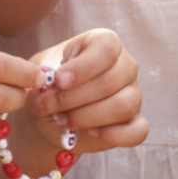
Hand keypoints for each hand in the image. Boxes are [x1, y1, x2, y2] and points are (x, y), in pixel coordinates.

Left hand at [29, 29, 147, 150]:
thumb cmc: (47, 85)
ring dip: (87, 117)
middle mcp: (125, 66)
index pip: (107, 48)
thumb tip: (49, 82)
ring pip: (124, 106)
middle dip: (74, 98)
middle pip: (112, 80)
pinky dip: (113, 135)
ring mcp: (134, 94)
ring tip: (62, 120)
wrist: (49, 113)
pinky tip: (89, 133)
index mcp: (105, 43)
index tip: (58, 81)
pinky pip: (137, 131)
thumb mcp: (40, 73)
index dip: (83, 67)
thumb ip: (43, 74)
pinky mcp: (135, 123)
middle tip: (46, 106)